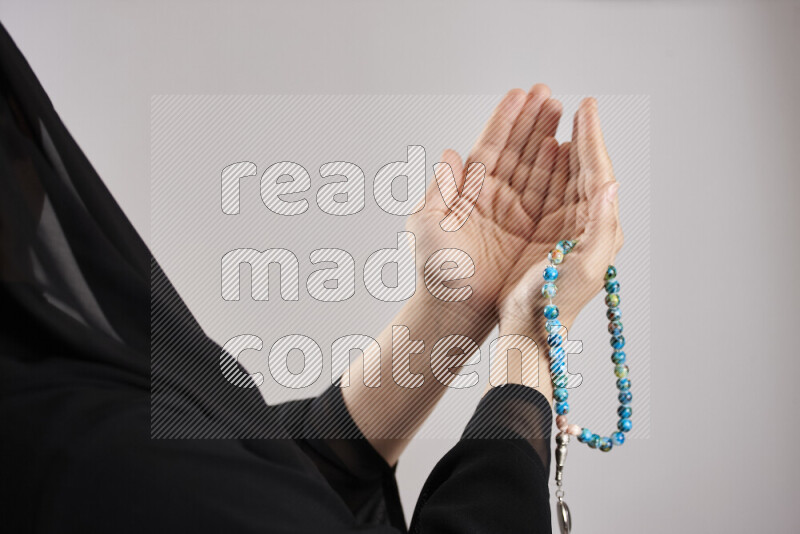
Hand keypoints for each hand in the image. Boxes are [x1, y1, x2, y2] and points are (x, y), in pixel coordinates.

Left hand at [407, 84, 565, 329]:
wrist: (455, 310)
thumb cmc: (436, 272)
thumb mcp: (427, 224)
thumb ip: (440, 188)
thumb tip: (448, 154)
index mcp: (469, 192)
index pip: (490, 148)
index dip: (504, 120)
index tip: (519, 93)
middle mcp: (495, 199)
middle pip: (517, 151)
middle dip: (532, 121)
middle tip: (548, 92)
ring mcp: (516, 214)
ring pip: (536, 168)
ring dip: (547, 137)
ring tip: (560, 110)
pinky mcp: (534, 231)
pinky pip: (549, 196)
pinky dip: (559, 172)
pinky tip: (567, 148)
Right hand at [492, 98, 623, 398]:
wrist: (528, 331)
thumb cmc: (554, 305)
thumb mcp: (584, 268)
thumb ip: (602, 227)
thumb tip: (611, 185)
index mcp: (599, 228)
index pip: (597, 173)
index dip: (592, 138)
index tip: (586, 108)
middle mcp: (584, 223)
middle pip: (581, 168)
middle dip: (577, 134)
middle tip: (569, 103)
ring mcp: (563, 226)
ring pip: (562, 174)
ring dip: (558, 143)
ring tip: (553, 116)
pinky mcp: (542, 232)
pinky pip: (544, 190)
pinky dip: (543, 166)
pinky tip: (540, 150)